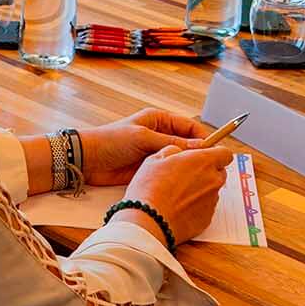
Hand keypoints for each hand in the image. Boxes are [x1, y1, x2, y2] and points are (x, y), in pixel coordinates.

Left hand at [78, 109, 213, 185]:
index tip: (216, 152)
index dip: (204, 138)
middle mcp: (159, 135)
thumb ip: (172, 143)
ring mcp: (155, 153)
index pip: (190, 127)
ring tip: (201, 178)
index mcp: (158, 120)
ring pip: (180, 160)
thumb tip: (201, 147)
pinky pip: (169, 171)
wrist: (88, 160)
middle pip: (187, 145)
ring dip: (188, 167)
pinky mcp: (150, 168)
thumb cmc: (112, 141)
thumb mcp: (144, 138)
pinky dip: (177, 176)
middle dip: (199, 155)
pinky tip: (186, 185)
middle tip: (212, 168)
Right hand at [117, 144, 233, 245]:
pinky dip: (195, 205)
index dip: (215, 153)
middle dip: (207, 171)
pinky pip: (205, 207)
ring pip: (211, 190)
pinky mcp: (207, 219)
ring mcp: (212, 201)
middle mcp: (213, 181)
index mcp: (203, 162)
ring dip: (199, 189)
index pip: (225, 153)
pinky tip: (177, 206)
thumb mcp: (156, 159)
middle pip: (220, 172)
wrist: (149, 220)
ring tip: (176, 193)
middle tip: (185, 174)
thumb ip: (174, 151)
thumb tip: (179, 152)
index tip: (204, 155)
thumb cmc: (151, 188)